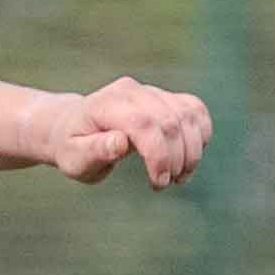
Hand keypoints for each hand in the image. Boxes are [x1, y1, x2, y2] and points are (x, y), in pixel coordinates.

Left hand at [35, 76, 209, 189]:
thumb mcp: (74, 158)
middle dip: (176, 158)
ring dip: (192, 150)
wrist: (73, 127)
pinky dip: (201, 134)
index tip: (159, 183)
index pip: (143, 123)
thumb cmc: (73, 147)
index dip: (159, 155)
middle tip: (167, 183)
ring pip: (188, 114)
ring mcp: (150, 91)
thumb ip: (94, 150)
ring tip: (180, 176)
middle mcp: (131, 91)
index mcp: (105, 105)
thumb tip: (119, 142)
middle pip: (170, 120)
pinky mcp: (165, 97)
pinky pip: (195, 109)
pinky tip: (189, 157)